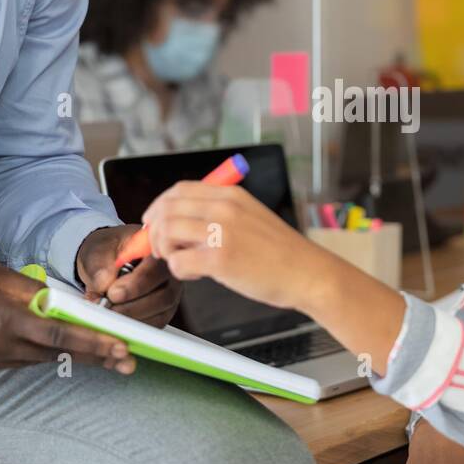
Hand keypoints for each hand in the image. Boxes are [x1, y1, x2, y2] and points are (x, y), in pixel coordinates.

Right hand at [0, 258, 135, 375]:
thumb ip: (26, 289)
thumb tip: (56, 297)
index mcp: (5, 320)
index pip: (60, 335)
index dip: (94, 343)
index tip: (120, 348)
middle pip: (55, 353)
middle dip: (92, 356)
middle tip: (124, 360)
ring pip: (35, 359)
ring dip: (61, 352)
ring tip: (94, 350)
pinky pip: (12, 361)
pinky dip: (29, 352)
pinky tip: (38, 343)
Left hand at [76, 224, 182, 327]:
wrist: (105, 264)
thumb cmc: (106, 253)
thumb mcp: (97, 250)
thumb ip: (99, 263)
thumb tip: (104, 282)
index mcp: (157, 250)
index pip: (157, 267)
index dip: (138, 284)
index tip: (113, 293)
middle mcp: (169, 272)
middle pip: (165, 295)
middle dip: (133, 306)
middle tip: (108, 308)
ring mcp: (170, 293)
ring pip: (162, 313)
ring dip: (133, 318)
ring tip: (108, 314)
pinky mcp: (163, 311)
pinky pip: (156, 324)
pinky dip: (135, 327)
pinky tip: (116, 323)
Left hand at [141, 182, 334, 310]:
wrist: (307, 273)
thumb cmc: (280, 252)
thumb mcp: (250, 217)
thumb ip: (218, 213)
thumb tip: (178, 220)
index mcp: (231, 195)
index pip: (178, 190)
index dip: (159, 206)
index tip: (155, 222)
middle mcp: (224, 208)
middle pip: (167, 210)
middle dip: (155, 231)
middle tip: (161, 248)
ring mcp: (222, 233)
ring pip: (167, 233)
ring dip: (165, 250)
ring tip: (180, 261)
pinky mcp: (221, 260)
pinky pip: (178, 261)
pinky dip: (179, 269)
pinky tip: (195, 274)